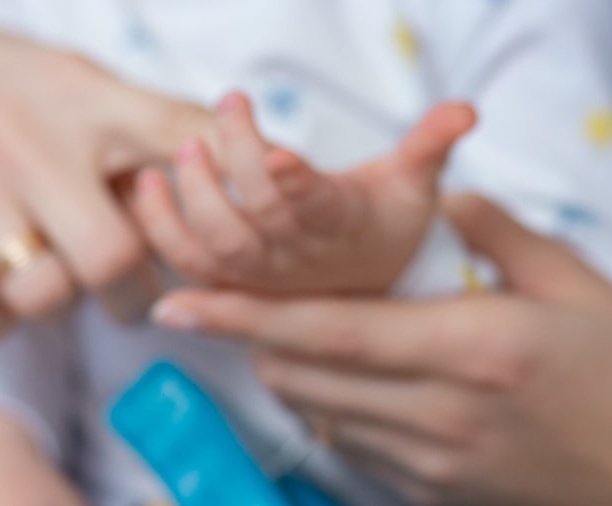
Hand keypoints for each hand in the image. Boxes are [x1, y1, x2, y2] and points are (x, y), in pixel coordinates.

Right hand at [0, 9, 215, 334]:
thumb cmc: (4, 92)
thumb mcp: (83, 86)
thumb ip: (164, 128)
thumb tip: (271, 164)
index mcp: (86, 98)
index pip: (185, 149)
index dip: (217, 208)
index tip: (216, 239)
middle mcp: (24, 132)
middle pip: (114, 256)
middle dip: (128, 292)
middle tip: (120, 290)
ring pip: (45, 293)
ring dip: (56, 308)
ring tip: (48, 282)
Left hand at [131, 94, 475, 295]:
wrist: (374, 290)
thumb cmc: (389, 226)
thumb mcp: (418, 185)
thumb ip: (432, 144)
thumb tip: (465, 111)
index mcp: (343, 228)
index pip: (318, 207)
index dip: (294, 183)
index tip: (274, 150)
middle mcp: (299, 260)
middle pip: (255, 223)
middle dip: (232, 167)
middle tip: (225, 109)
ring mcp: (264, 277)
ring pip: (217, 249)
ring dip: (189, 198)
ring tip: (183, 149)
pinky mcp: (235, 283)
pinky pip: (190, 264)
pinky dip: (162, 230)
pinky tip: (146, 188)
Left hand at [152, 194, 611, 505]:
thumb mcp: (585, 286)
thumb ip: (501, 237)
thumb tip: (445, 198)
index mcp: (475, 347)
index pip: (328, 331)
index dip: (243, 317)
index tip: (178, 303)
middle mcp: (442, 413)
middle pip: (303, 377)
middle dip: (252, 339)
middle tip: (222, 299)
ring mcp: (436, 463)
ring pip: (320, 414)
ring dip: (291, 373)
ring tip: (285, 332)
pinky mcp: (439, 494)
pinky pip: (355, 447)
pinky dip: (333, 409)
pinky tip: (353, 380)